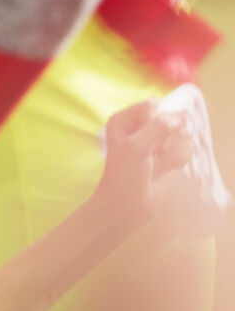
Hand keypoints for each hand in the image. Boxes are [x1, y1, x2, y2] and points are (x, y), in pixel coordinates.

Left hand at [96, 100, 197, 228]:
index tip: (147, 141)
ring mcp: (156, 139)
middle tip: (154, 153)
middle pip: (172, 118)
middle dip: (167, 138)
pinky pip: (187, 147)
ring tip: (157, 163)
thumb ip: (157, 128)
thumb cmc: (125, 175)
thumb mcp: (136, 148)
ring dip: (173, 151)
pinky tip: (164, 168)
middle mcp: (140, 125)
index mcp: (124, 119)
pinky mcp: (169, 152)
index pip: (153, 106)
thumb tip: (180, 116)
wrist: (129, 204)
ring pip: (183, 133)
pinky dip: (178, 159)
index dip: (156, 122)